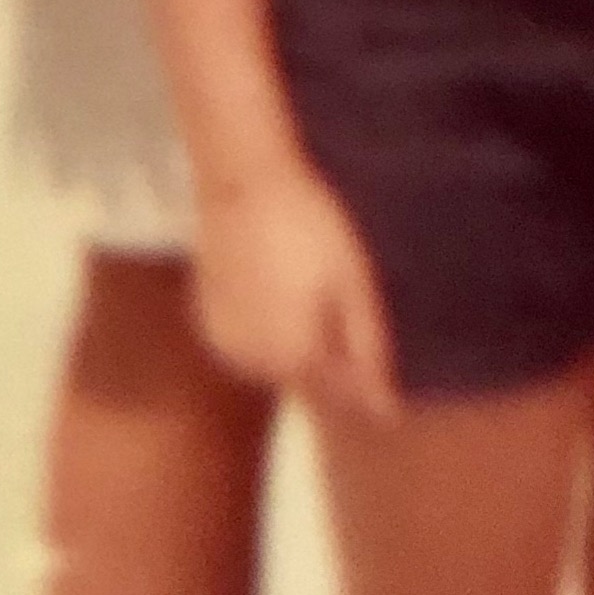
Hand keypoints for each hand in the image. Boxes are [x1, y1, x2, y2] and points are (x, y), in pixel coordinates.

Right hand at [194, 164, 399, 417]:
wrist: (243, 184)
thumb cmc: (310, 227)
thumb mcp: (354, 283)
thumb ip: (369, 348)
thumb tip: (387, 409)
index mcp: (296, 360)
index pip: (342, 392)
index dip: (366, 370)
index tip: (374, 335)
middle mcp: (255, 367)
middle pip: (307, 377)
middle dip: (331, 354)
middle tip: (339, 296)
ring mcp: (225, 346)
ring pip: (275, 361)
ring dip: (296, 342)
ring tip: (305, 283)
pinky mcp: (207, 322)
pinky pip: (247, 341)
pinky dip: (266, 327)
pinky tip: (275, 285)